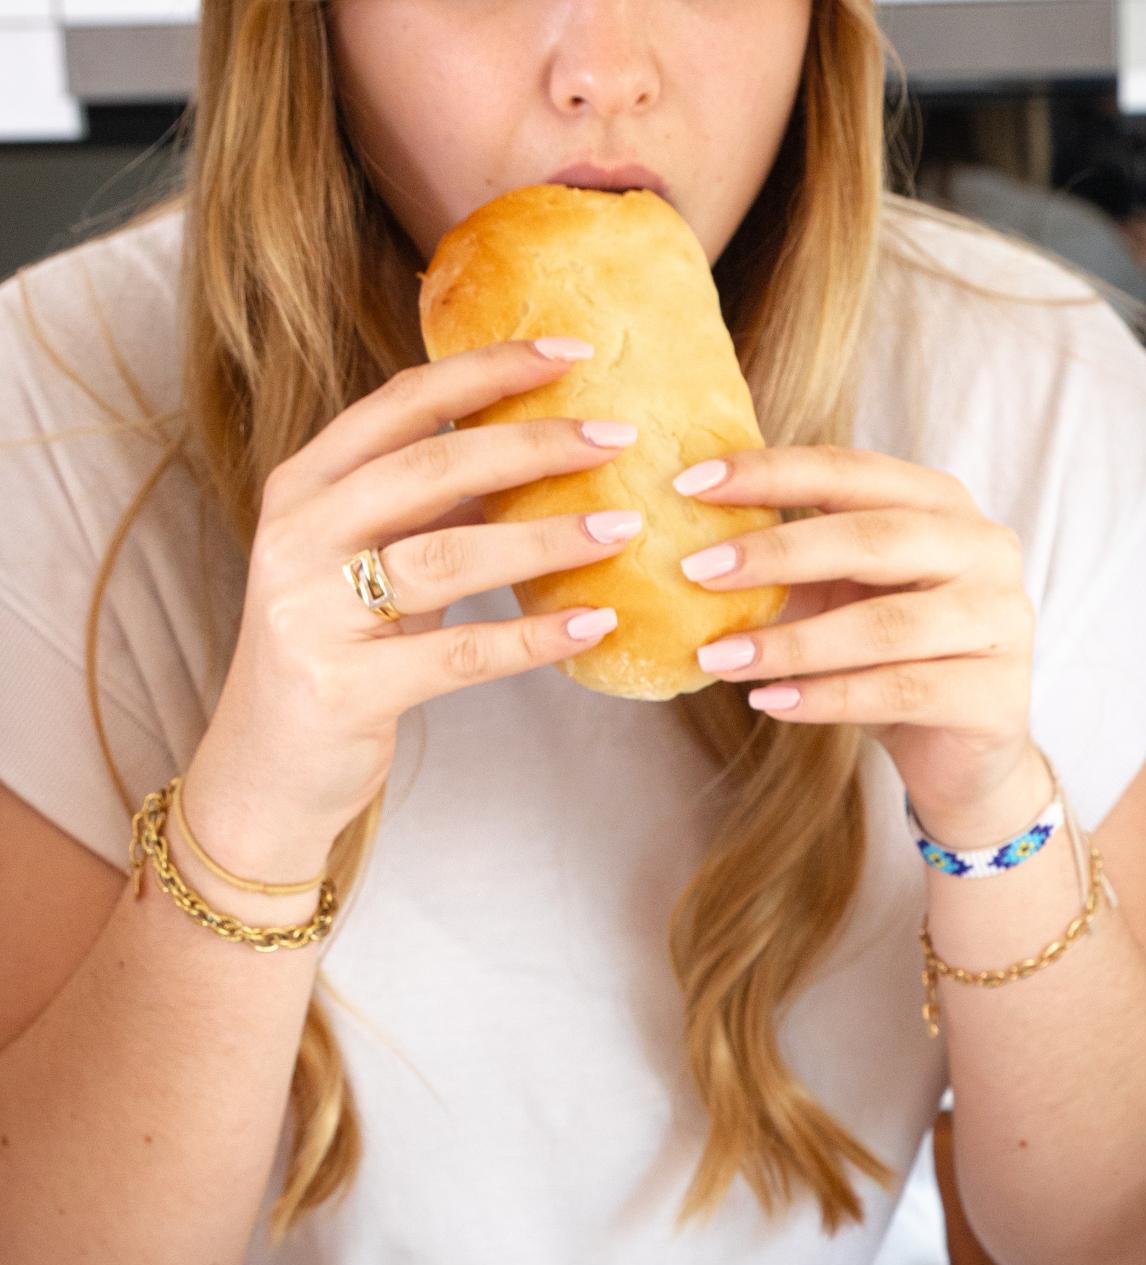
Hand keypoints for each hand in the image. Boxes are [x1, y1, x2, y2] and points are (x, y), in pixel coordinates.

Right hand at [185, 337, 641, 881]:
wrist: (264, 772)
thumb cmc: (334, 659)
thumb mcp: (369, 568)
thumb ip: (427, 513)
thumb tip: (525, 453)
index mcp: (304, 487)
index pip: (402, 403)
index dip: (486, 369)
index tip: (569, 352)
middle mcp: (299, 535)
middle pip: (430, 464)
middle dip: (532, 442)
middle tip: (617, 435)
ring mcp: (312, 610)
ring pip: (447, 553)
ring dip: (546, 537)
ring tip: (623, 528)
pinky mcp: (344, 687)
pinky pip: (459, 653)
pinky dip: (531, 637)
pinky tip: (593, 623)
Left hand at [675, 445, 1041, 841]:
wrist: (965, 757)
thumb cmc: (896, 661)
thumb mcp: (842, 600)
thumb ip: (792, 566)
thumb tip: (691, 542)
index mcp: (942, 504)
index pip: (852, 472)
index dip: (772, 473)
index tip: (689, 483)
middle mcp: (984, 549)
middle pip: (873, 540)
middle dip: (777, 554)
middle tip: (697, 571)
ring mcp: (1000, 621)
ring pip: (884, 626)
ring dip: (792, 642)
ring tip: (720, 658)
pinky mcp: (995, 695)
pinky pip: (900, 691)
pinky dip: (827, 698)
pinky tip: (771, 702)